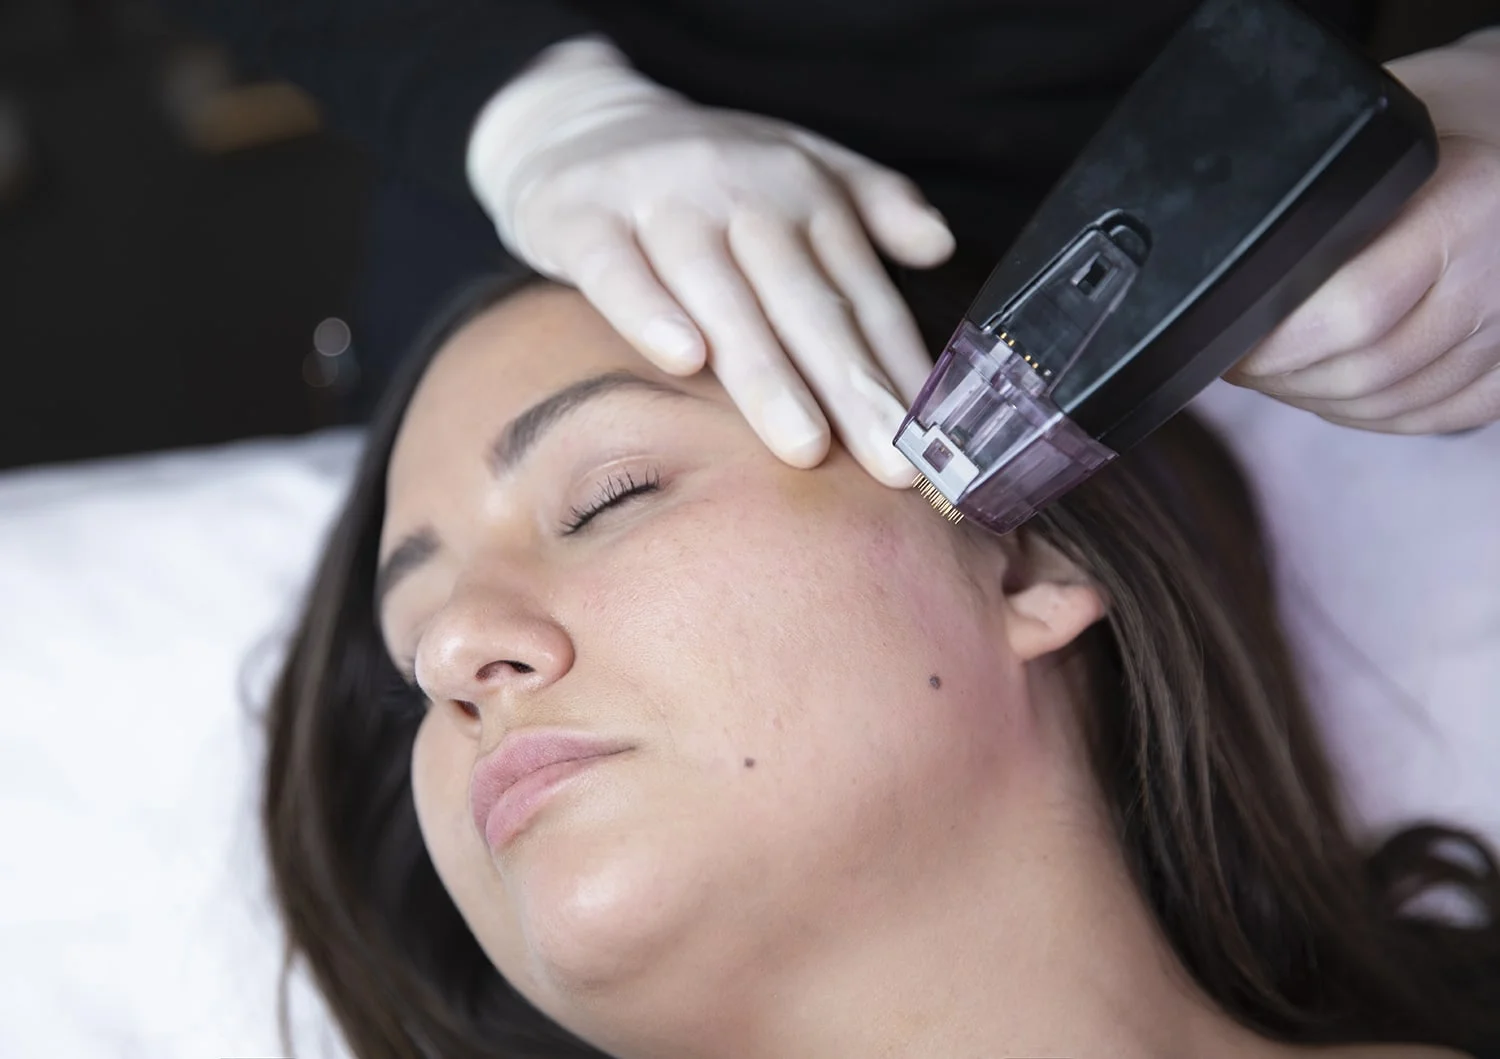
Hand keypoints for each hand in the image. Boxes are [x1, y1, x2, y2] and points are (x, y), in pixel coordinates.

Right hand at [467, 38, 953, 485]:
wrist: (577, 123)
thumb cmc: (708, 173)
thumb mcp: (800, 168)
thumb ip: (874, 204)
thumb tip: (942, 246)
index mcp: (804, 193)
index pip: (862, 294)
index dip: (901, 370)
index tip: (935, 444)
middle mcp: (741, 190)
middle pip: (804, 301)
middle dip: (851, 388)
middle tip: (891, 465)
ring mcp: (662, 201)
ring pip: (720, 294)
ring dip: (765, 372)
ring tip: (805, 447)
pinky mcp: (583, 217)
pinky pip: (618, 270)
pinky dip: (650, 311)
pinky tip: (684, 360)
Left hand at [1228, 29, 1499, 432]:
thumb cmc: (1454, 122)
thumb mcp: (1390, 129)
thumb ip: (1326, 186)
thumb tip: (1230, 245)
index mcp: (1466, 206)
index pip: (1353, 311)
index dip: (1275, 346)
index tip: (1231, 341)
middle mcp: (1498, 276)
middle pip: (1367, 371)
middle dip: (1283, 379)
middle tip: (1241, 362)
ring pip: (1392, 402)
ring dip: (1317, 399)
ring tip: (1277, 372)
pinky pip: (1429, 416)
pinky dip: (1369, 413)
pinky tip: (1335, 388)